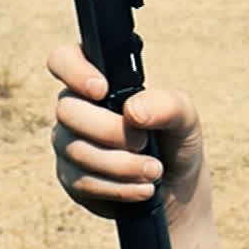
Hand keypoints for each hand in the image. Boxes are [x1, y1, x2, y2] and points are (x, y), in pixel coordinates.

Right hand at [48, 42, 210, 223]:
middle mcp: (77, 109)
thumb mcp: (185, 118)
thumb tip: (132, 111)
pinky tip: (142, 188)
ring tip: (154, 171)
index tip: (102, 90)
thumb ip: (166, 105)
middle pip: (67, 110)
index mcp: (100, 81)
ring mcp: (69, 144)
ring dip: (122, 165)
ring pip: (76, 150)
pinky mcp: (72, 179)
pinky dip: (118, 187)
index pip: (64, 59)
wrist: (177, 188)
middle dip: (110, 130)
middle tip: (144, 142)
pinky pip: (81, 182)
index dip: (74, 71)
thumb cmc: (176, 141)